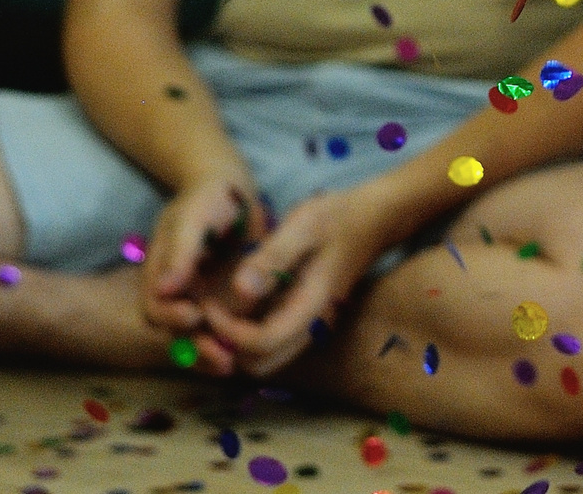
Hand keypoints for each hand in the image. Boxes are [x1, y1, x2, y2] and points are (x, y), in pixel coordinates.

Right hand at [139, 164, 266, 363]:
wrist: (236, 192)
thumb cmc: (208, 198)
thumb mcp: (193, 218)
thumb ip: (180, 252)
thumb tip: (164, 289)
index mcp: (160, 274)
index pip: (155, 308)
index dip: (170, 316)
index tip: (192, 315)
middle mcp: (177, 294)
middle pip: (176, 332)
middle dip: (195, 348)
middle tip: (220, 357)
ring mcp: (200, 301)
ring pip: (200, 337)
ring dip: (212, 353)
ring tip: (232, 363)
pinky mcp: (224, 305)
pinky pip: (223, 331)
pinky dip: (231, 343)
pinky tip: (248, 352)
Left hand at [196, 180, 408, 377]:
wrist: (373, 220)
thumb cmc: (338, 217)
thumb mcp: (303, 226)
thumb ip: (272, 257)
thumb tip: (240, 290)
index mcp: (312, 307)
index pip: (262, 343)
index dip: (228, 330)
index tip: (209, 303)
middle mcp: (312, 326)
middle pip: (260, 363)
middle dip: (229, 345)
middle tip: (210, 310)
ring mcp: (311, 326)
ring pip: (266, 359)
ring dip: (237, 344)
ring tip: (220, 307)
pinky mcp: (306, 320)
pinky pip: (272, 344)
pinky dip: (249, 335)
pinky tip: (238, 305)